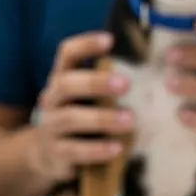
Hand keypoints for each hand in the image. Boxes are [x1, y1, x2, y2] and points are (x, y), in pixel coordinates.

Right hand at [30, 31, 132, 183]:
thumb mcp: (84, 98)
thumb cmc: (77, 118)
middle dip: (95, 82)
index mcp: (61, 78)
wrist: (45, 155)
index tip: (110, 40)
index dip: (85, 44)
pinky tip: (117, 149)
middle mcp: (52, 99)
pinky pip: (74, 150)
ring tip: (130, 120)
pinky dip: (97, 149)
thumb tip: (151, 74)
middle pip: (66, 84)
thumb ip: (105, 86)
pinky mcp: (55, 153)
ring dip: (102, 118)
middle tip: (125, 84)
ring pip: (71, 118)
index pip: (67, 54)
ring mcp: (50, 126)